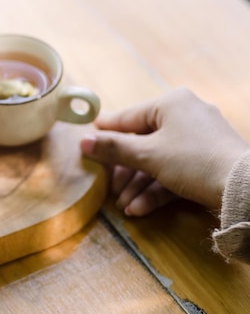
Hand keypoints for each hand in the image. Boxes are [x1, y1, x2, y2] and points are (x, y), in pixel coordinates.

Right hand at [80, 88, 248, 216]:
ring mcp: (198, 139)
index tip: (84, 142)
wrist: (243, 189)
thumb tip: (81, 141)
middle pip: (142, 143)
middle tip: (107, 187)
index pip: (128, 117)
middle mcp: (184, 116)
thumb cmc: (192, 160)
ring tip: (123, 206)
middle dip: (124, 171)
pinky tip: (139, 209)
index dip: (105, 132)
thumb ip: (113, 148)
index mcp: (171, 104)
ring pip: (156, 162)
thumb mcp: (147, 155)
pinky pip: (173, 172)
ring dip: (138, 186)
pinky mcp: (206, 161)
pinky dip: (156, 190)